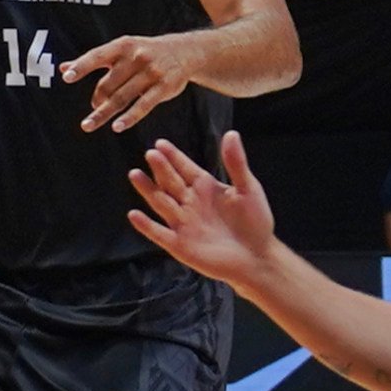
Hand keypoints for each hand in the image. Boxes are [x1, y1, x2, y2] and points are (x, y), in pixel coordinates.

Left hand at [62, 29, 200, 134]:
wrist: (184, 51)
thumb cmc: (145, 52)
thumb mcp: (121, 50)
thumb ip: (93, 60)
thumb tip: (63, 68)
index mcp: (122, 46)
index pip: (97, 56)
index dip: (81, 67)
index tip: (67, 77)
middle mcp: (136, 57)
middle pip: (108, 83)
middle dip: (97, 99)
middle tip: (92, 109)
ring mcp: (151, 72)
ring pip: (122, 97)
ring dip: (104, 113)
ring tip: (89, 124)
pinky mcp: (164, 87)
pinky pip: (143, 105)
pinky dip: (129, 117)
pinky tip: (117, 126)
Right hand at [126, 134, 276, 288]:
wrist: (257, 257)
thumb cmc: (256, 222)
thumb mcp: (248, 189)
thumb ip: (236, 163)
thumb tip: (231, 133)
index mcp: (205, 187)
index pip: (185, 168)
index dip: (173, 156)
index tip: (160, 143)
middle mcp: (190, 202)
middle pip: (170, 182)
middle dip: (161, 168)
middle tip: (151, 154)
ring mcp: (183, 223)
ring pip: (161, 203)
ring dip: (148, 189)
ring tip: (134, 174)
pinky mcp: (179, 244)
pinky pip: (159, 233)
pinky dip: (146, 225)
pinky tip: (133, 214)